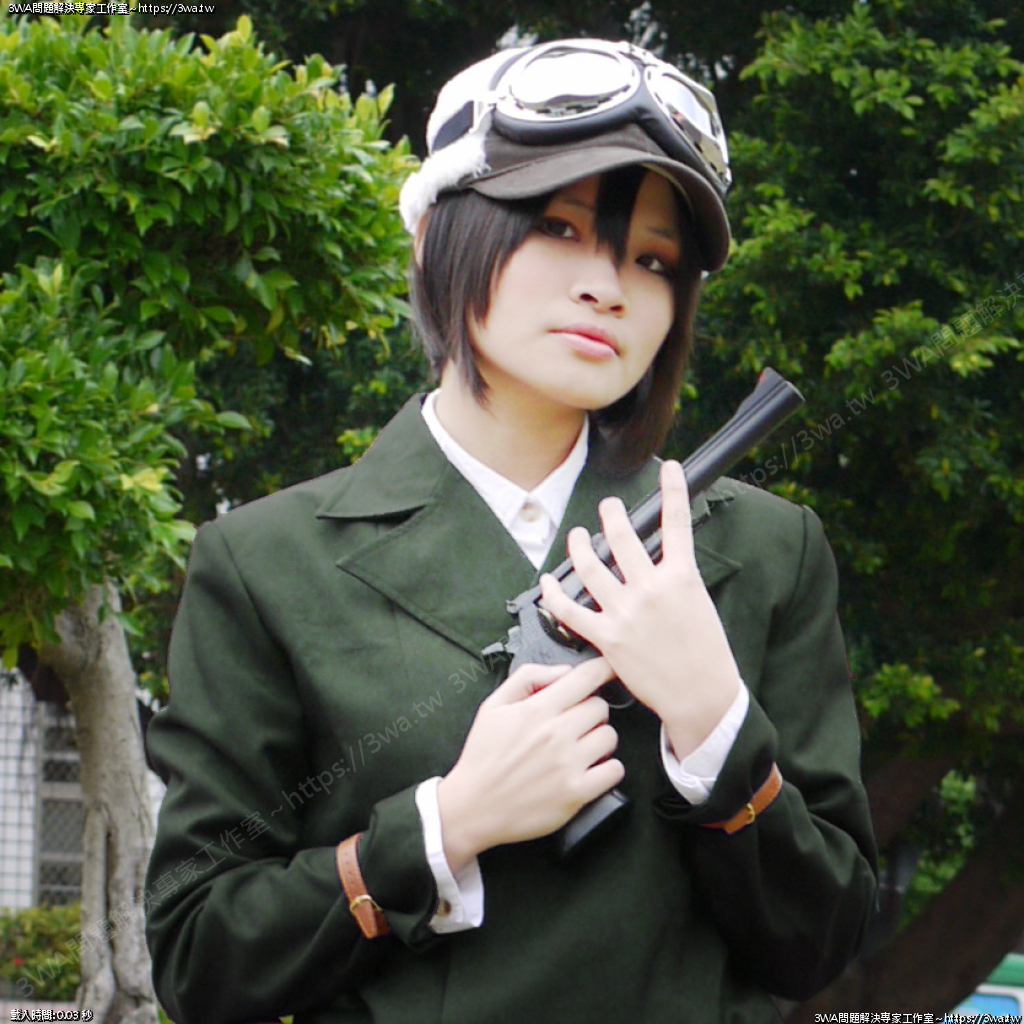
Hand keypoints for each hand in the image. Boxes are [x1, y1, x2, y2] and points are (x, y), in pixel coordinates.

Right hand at [437, 657, 623, 873]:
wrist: (474, 807)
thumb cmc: (483, 757)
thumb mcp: (493, 706)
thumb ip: (528, 678)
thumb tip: (564, 671)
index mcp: (537, 710)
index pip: (585, 678)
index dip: (602, 670)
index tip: (608, 670)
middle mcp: (555, 734)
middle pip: (600, 707)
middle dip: (591, 711)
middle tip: (576, 722)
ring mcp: (568, 764)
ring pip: (610, 736)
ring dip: (600, 739)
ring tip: (581, 747)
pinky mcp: (576, 793)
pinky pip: (614, 770)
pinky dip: (608, 768)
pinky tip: (591, 769)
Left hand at [538, 460, 740, 758]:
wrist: (700, 695)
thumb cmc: (706, 653)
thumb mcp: (701, 603)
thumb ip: (677, 577)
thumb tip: (661, 559)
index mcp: (682, 577)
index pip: (677, 522)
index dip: (673, 490)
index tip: (671, 469)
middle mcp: (651, 589)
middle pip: (622, 537)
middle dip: (611, 513)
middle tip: (608, 505)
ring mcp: (625, 612)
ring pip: (590, 567)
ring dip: (579, 545)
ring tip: (576, 535)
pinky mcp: (607, 637)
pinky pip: (570, 611)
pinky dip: (554, 594)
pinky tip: (549, 581)